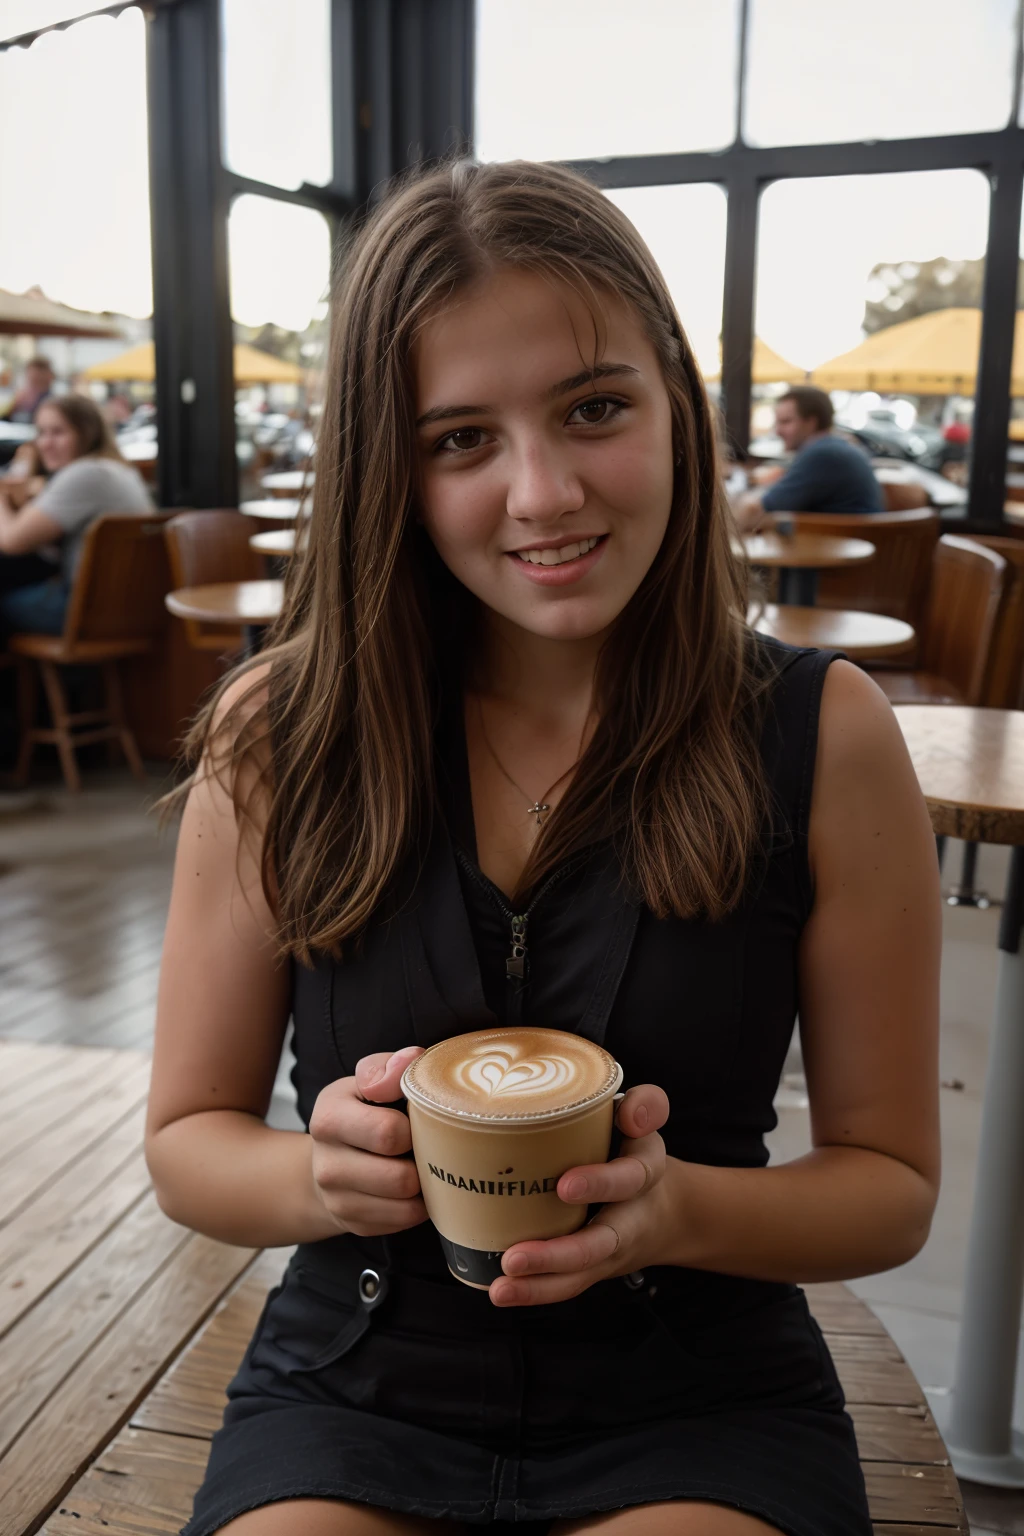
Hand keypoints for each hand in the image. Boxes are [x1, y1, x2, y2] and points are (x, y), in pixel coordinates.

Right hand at [308, 1045, 427, 1236]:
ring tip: (421, 1166)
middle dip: (423, 1162)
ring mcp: (337, 1201)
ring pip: (405, 1204)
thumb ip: (388, 1068)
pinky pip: (403, 1222)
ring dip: (423, 1186)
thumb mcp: (365, 1083)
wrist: (327, 1162)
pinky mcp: (354, 1225)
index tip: (419, 1120)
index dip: (416, 1127)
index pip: (388, 1132)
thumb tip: (411, 1059)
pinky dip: (417, 1206)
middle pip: (400, 1177)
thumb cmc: (360, 1114)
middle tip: (427, 1147)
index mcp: (329, 1118)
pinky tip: (413, 1188)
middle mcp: (326, 1165)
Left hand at [490, 1083, 670, 1306]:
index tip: (564, 1185)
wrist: (666, 1209)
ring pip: (580, 1275)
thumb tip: (628, 1114)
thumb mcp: (646, 1122)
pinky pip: (567, 1285)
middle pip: (601, 1244)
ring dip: (540, 1284)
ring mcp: (609, 1251)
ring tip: (501, 1287)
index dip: (601, 1183)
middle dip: (559, 1254)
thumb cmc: (635, 1153)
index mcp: (644, 1175)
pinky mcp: (591, 1268)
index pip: (630, 1179)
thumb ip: (645, 1105)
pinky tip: (502, 1291)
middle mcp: (630, 1220)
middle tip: (514, 1257)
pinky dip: (535, 1292)